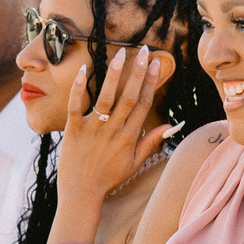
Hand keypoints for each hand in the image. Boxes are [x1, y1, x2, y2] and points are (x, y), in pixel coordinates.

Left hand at [55, 46, 169, 213]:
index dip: (150, 82)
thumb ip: (150, 142)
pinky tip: (84, 70)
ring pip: (105, 97)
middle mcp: (113, 130)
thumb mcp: (134, 163)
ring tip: (120, 54)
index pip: (142, 104)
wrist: (81, 193)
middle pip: (128, 96)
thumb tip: (169, 126)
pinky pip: (75, 106)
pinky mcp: (73, 130)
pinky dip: (78, 88)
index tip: (155, 64)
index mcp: (129, 137)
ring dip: (114, 75)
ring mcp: (92, 129)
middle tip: (143, 51)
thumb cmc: (108, 178)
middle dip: (137, 72)